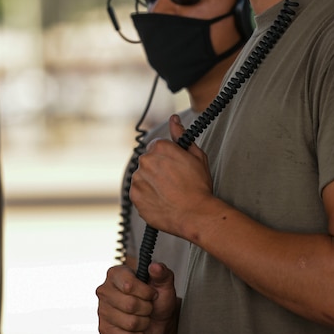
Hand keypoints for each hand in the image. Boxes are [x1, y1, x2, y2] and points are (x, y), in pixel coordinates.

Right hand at [96, 263, 177, 333]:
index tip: (151, 294)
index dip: (145, 292)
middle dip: (146, 308)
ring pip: (130, 323)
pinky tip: (135, 328)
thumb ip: (162, 273)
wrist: (157, 322)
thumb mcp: (163, 284)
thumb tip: (155, 267)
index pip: (128, 285)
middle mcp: (106, 291)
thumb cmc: (157, 301)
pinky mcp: (104, 329)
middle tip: (147, 306)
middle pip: (130, 305)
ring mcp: (103, 310)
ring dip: (143, 322)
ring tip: (142, 316)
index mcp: (116, 274)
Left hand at [130, 114, 213, 238]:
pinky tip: (162, 201)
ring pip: (142, 177)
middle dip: (158, 169)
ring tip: (169, 193)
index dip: (168, 158)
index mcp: (160, 147)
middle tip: (174, 182)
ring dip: (151, 183)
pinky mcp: (134, 196)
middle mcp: (145, 160)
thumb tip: (174, 119)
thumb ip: (181, 135)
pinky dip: (147, 196)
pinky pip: (138, 192)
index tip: (176, 168)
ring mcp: (138, 179)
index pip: (157, 146)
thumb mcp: (196, 156)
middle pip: (148, 161)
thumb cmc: (199, 186)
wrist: (196, 214)